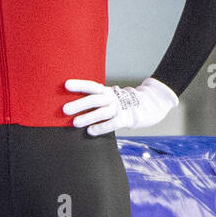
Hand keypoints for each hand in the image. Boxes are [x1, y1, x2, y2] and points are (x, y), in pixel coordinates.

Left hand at [62, 77, 178, 135]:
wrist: (150, 105)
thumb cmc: (120, 102)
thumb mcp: (109, 96)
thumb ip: (94, 98)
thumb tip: (70, 104)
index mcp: (106, 90)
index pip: (91, 86)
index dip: (79, 85)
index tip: (66, 85)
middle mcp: (112, 98)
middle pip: (94, 99)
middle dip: (79, 104)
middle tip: (65, 109)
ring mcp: (119, 109)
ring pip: (102, 112)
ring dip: (88, 117)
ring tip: (75, 123)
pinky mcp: (125, 119)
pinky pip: (112, 124)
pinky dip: (101, 127)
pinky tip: (90, 131)